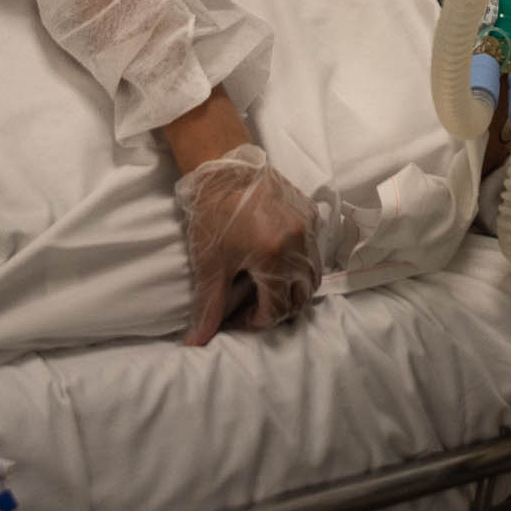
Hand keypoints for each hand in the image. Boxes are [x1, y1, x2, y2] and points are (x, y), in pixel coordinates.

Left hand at [172, 143, 322, 345]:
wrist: (223, 168)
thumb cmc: (212, 214)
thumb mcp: (209, 265)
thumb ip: (209, 307)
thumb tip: (195, 342)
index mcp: (275, 257)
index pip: (278, 308)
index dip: (257, 321)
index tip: (238, 318)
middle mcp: (300, 243)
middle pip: (302, 295)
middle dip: (280, 308)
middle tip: (253, 306)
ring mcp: (309, 226)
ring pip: (313, 274)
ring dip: (294, 288)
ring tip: (266, 287)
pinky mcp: (311, 212)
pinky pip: (314, 250)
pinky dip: (300, 264)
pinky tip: (277, 262)